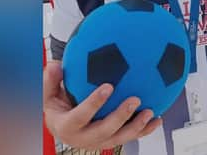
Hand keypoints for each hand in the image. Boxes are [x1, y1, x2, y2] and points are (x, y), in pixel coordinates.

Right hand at [43, 61, 161, 150]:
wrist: (63, 128)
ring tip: (151, 112)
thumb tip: (54, 64)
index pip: (81, 115)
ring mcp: (100, 142)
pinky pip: (130, 137)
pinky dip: (145, 130)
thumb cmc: (57, 106)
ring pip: (120, 137)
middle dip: (121, 116)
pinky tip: (158, 119)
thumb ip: (51, 80)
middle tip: (135, 99)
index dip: (94, 103)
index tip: (108, 86)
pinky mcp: (112, 142)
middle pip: (104, 130)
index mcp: (67, 126)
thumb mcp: (48, 95)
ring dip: (137, 126)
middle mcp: (84, 138)